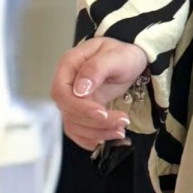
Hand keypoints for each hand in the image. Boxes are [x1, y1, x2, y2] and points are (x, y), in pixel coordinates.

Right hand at [51, 36, 149, 150]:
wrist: (130, 60)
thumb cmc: (123, 54)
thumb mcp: (116, 56)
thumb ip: (96, 69)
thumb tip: (79, 89)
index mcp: (69, 65)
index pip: (62, 93)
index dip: (80, 107)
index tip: (102, 113)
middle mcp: (66, 84)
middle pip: (68, 112)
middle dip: (95, 123)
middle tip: (122, 122)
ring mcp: (72, 99)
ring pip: (74, 125)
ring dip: (97, 133)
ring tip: (121, 130)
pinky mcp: (81, 112)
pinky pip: (79, 130)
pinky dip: (92, 138)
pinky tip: (108, 138)